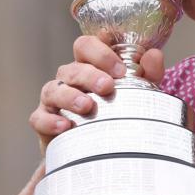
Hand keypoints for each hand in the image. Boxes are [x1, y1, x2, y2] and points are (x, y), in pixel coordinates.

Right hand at [29, 36, 164, 152]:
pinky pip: (39, 117)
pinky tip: (65, 126)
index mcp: (88, 65)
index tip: (120, 69)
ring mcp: (54, 98)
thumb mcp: (136, 92)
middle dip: (90, 75)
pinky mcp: (43, 120)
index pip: (86, 46)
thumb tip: (154, 55)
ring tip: (88, 106)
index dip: (101, 52)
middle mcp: (69, 78)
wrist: (96, 148)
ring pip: (54, 89)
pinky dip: (50, 120)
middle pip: (73, 67)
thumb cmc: (115, 111)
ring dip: (70, 96)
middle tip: (107, 87)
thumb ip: (147, 73)